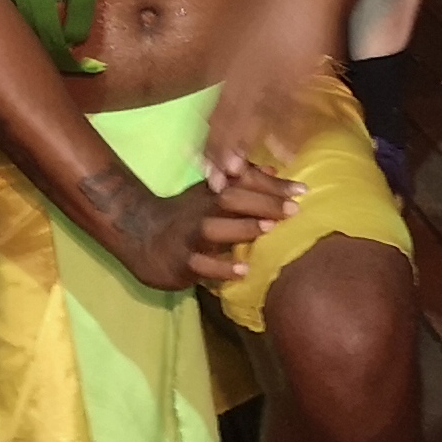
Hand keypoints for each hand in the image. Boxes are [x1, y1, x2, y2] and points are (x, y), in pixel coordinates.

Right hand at [113, 175, 293, 293]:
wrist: (139, 236)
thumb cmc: (184, 215)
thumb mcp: (209, 194)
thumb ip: (242, 184)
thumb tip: (274, 169)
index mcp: (210, 193)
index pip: (242, 182)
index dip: (272, 184)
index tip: (302, 189)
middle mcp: (201, 210)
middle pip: (230, 199)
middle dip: (262, 202)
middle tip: (293, 208)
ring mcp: (189, 236)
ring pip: (213, 229)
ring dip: (241, 228)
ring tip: (268, 229)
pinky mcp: (180, 262)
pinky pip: (200, 265)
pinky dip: (221, 268)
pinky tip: (242, 272)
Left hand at [207, 0, 350, 187]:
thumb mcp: (240, 20)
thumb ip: (230, 51)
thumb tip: (221, 76)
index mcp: (229, 56)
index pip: (213, 104)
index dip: (207, 135)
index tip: (198, 162)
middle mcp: (245, 66)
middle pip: (228, 115)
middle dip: (220, 150)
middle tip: (213, 182)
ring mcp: (272, 69)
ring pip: (255, 115)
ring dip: (246, 146)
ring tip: (238, 175)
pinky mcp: (301, 68)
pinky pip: (291, 106)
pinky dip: (288, 132)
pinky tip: (285, 153)